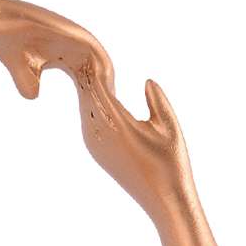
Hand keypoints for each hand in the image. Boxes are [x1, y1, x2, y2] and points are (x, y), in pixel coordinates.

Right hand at [0, 11, 112, 101]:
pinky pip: (92, 46)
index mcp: (63, 53)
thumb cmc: (7, 42)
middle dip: (102, 86)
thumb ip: (27, 82)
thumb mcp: (21, 70)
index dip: (91, 91)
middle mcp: (71, 43)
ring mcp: (71, 34)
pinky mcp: (69, 28)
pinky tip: (103, 78)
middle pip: (94, 67)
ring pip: (97, 57)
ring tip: (110, 94)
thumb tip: (34, 96)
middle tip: (108, 106)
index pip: (85, 74)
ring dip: (106, 75)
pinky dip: (100, 61)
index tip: (94, 108)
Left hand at [75, 61, 193, 215]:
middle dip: (83, 72)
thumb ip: (157, 101)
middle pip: (86, 94)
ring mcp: (94, 143)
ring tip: (80, 63)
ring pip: (85, 107)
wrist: (162, 200)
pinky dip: (89, 103)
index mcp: (114, 123)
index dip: (92, 66)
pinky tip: (91, 92)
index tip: (85, 45)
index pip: (96, 86)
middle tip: (74, 46)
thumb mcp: (168, 127)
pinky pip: (89, 120)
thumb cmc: (171, 163)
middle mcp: (97, 133)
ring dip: (84, 87)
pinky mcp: (96, 151)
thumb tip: (146, 80)